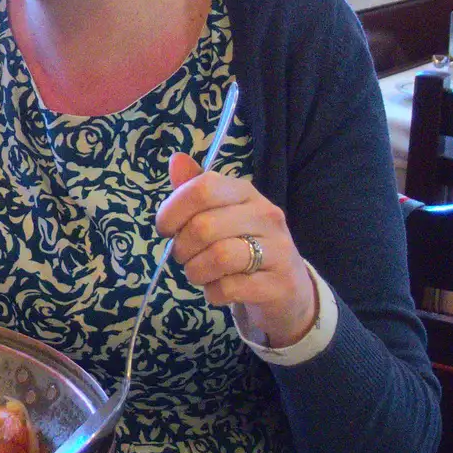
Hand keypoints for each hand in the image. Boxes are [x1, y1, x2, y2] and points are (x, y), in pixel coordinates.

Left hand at [155, 152, 317, 347]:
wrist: (286, 289)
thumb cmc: (243, 246)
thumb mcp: (220, 215)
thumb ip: (195, 190)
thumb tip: (175, 159)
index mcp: (246, 193)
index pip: (203, 188)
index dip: (173, 209)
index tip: (165, 228)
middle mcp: (266, 215)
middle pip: (204, 226)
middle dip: (181, 248)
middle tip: (183, 257)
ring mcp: (278, 250)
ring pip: (219, 257)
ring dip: (196, 271)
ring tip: (199, 274)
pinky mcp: (280, 284)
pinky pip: (231, 288)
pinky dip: (213, 293)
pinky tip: (218, 290)